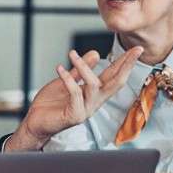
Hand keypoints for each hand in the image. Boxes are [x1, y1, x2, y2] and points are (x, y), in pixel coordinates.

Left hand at [7, 47, 143, 150]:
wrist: (35, 123)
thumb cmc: (51, 105)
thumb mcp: (68, 81)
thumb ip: (82, 69)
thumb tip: (96, 53)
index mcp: (95, 94)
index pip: (115, 76)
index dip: (126, 63)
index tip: (137, 49)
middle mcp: (94, 102)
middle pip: (116, 83)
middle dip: (126, 66)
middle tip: (133, 50)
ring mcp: (86, 110)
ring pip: (94, 86)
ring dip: (84, 67)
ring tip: (71, 54)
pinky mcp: (74, 115)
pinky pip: (75, 94)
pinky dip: (68, 79)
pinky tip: (60, 69)